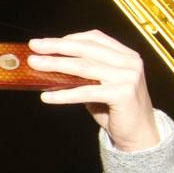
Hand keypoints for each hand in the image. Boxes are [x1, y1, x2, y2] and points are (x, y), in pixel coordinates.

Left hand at [27, 30, 159, 151]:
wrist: (139, 134)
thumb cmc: (115, 109)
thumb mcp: (100, 84)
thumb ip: (84, 73)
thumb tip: (49, 65)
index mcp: (125, 54)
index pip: (94, 38)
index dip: (68, 38)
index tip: (45, 42)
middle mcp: (129, 62)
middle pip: (86, 49)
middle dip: (57, 47)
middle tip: (34, 46)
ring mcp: (128, 77)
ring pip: (84, 67)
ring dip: (55, 65)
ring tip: (35, 65)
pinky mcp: (123, 94)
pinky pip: (86, 92)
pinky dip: (64, 94)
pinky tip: (46, 97)